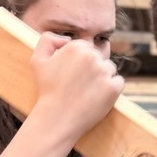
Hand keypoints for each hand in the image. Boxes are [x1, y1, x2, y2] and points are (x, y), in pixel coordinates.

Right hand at [28, 33, 123, 148]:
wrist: (56, 118)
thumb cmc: (47, 90)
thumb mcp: (37, 60)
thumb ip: (48, 40)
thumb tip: (67, 39)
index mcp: (76, 47)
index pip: (86, 48)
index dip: (80, 62)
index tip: (73, 75)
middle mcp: (92, 57)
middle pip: (99, 58)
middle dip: (92, 69)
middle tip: (80, 85)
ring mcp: (104, 72)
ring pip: (110, 69)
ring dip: (103, 78)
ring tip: (88, 91)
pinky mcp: (113, 88)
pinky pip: (119, 82)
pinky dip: (112, 89)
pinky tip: (99, 96)